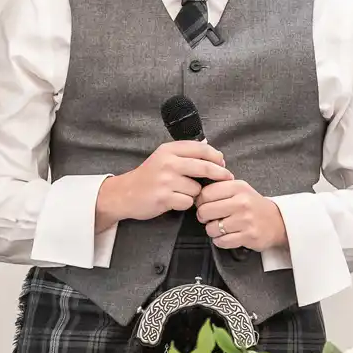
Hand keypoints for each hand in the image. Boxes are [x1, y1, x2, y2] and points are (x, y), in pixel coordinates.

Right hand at [95, 141, 230, 229]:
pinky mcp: (164, 197)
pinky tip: (175, 201)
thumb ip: (185, 153)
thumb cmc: (149, 176)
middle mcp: (168, 162)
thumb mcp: (164, 157)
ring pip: (197, 188)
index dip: (216, 157)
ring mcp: (165, 180)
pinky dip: (185, 204)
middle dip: (220, 174)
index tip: (223, 163)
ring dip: (195, 193)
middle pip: (205, 168)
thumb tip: (212, 152)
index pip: (201, 149)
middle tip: (228, 178)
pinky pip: (188, 202)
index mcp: (169, 150)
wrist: (125, 193)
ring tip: (182, 193)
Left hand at [195, 179, 288, 252]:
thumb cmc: (253, 205)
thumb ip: (220, 188)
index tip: (205, 205)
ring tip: (221, 227)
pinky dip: (220, 241)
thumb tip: (195, 194)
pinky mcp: (248, 236)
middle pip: (205, 211)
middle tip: (210, 218)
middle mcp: (242, 202)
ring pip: (211, 228)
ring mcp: (245, 220)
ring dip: (212, 230)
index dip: (200, 201)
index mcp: (238, 187)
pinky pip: (221, 242)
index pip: (205, 193)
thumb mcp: (240, 189)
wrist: (277, 221)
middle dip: (204, 217)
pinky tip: (227, 236)